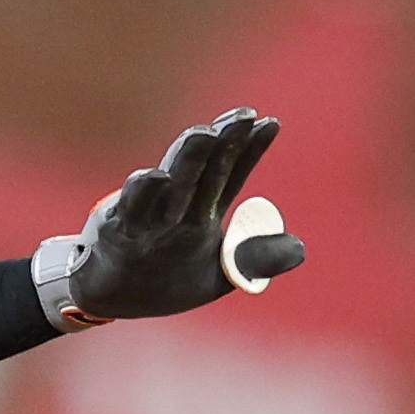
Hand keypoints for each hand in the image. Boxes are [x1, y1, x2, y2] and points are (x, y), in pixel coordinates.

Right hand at [41, 110, 301, 322]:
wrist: (113, 299)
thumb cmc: (164, 280)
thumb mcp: (218, 275)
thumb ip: (254, 260)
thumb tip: (300, 247)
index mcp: (203, 209)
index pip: (231, 173)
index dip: (251, 149)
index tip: (271, 123)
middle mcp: (179, 204)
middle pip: (206, 169)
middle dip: (224, 141)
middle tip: (243, 114)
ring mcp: (149, 214)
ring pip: (172, 182)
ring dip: (188, 158)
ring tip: (204, 133)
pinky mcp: (119, 229)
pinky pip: (132, 209)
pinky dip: (142, 192)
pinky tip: (154, 176)